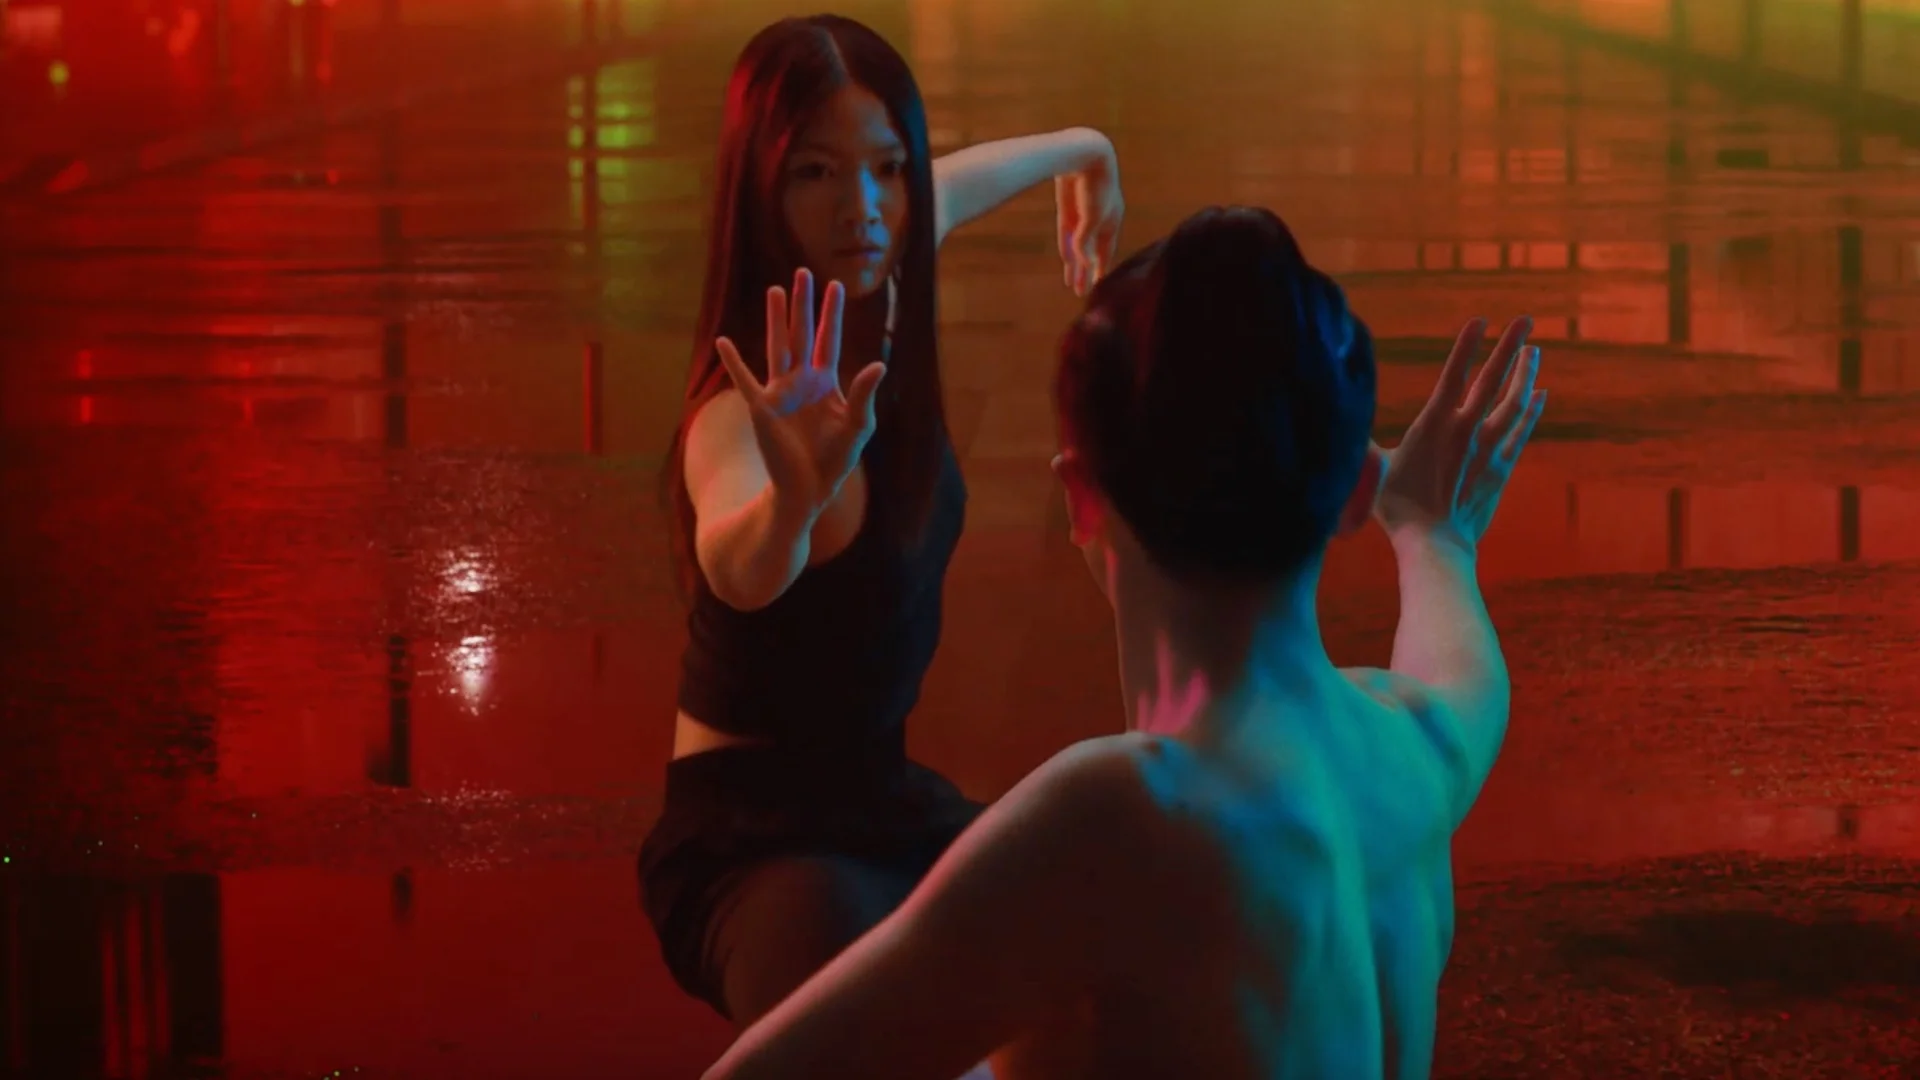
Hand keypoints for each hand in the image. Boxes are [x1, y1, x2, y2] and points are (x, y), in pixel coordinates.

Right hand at [714, 269, 886, 520]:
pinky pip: (745, 379)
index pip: (828, 340)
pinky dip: (734, 361)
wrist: (808, 487)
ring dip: (776, 319)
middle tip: (803, 273)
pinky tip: (723, 341)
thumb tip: (879, 364)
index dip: (832, 314)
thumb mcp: (858, 425)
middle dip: (803, 304)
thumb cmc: (835, 459)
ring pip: (777, 346)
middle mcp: (802, 380)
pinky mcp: (762, 407)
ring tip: (775, 289)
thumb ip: (864, 394)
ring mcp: (780, 391)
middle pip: (801, 333)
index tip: (836, 286)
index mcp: (826, 382)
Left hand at [1054, 139, 1123, 296]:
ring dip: (1075, 264)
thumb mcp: (1093, 217)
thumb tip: (1083, 261)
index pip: (1107, 252)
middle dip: (1086, 272)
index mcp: (1112, 222)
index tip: (1098, 286)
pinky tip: (1065, 261)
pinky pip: (1067, 234)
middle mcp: (1099, 221)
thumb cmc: (1096, 186)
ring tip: (1070, 283)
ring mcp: (1082, 216)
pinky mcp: (1068, 209)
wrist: (1085, 154)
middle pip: (1091, 252)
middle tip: (1081, 293)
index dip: (1101, 268)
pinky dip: (1066, 247)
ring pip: (1078, 245)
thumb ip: (1086, 241)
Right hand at [1374, 317, 1547, 554]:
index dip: (1467, 347)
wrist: (1434, 543)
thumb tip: (1331, 420)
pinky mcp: (1502, 467)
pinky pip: (1522, 430)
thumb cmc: (1396, 508)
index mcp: (1434, 424)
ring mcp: (1489, 448)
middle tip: (1525, 319)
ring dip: (1525, 373)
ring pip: (1514, 401)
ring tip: (1534, 351)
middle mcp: (1466, 430)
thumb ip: (1360, 441)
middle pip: (1493, 379)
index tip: (1480, 321)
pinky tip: (1541, 394)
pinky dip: (1533, 410)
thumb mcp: (1371, 470)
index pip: (1454, 375)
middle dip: (1509, 346)